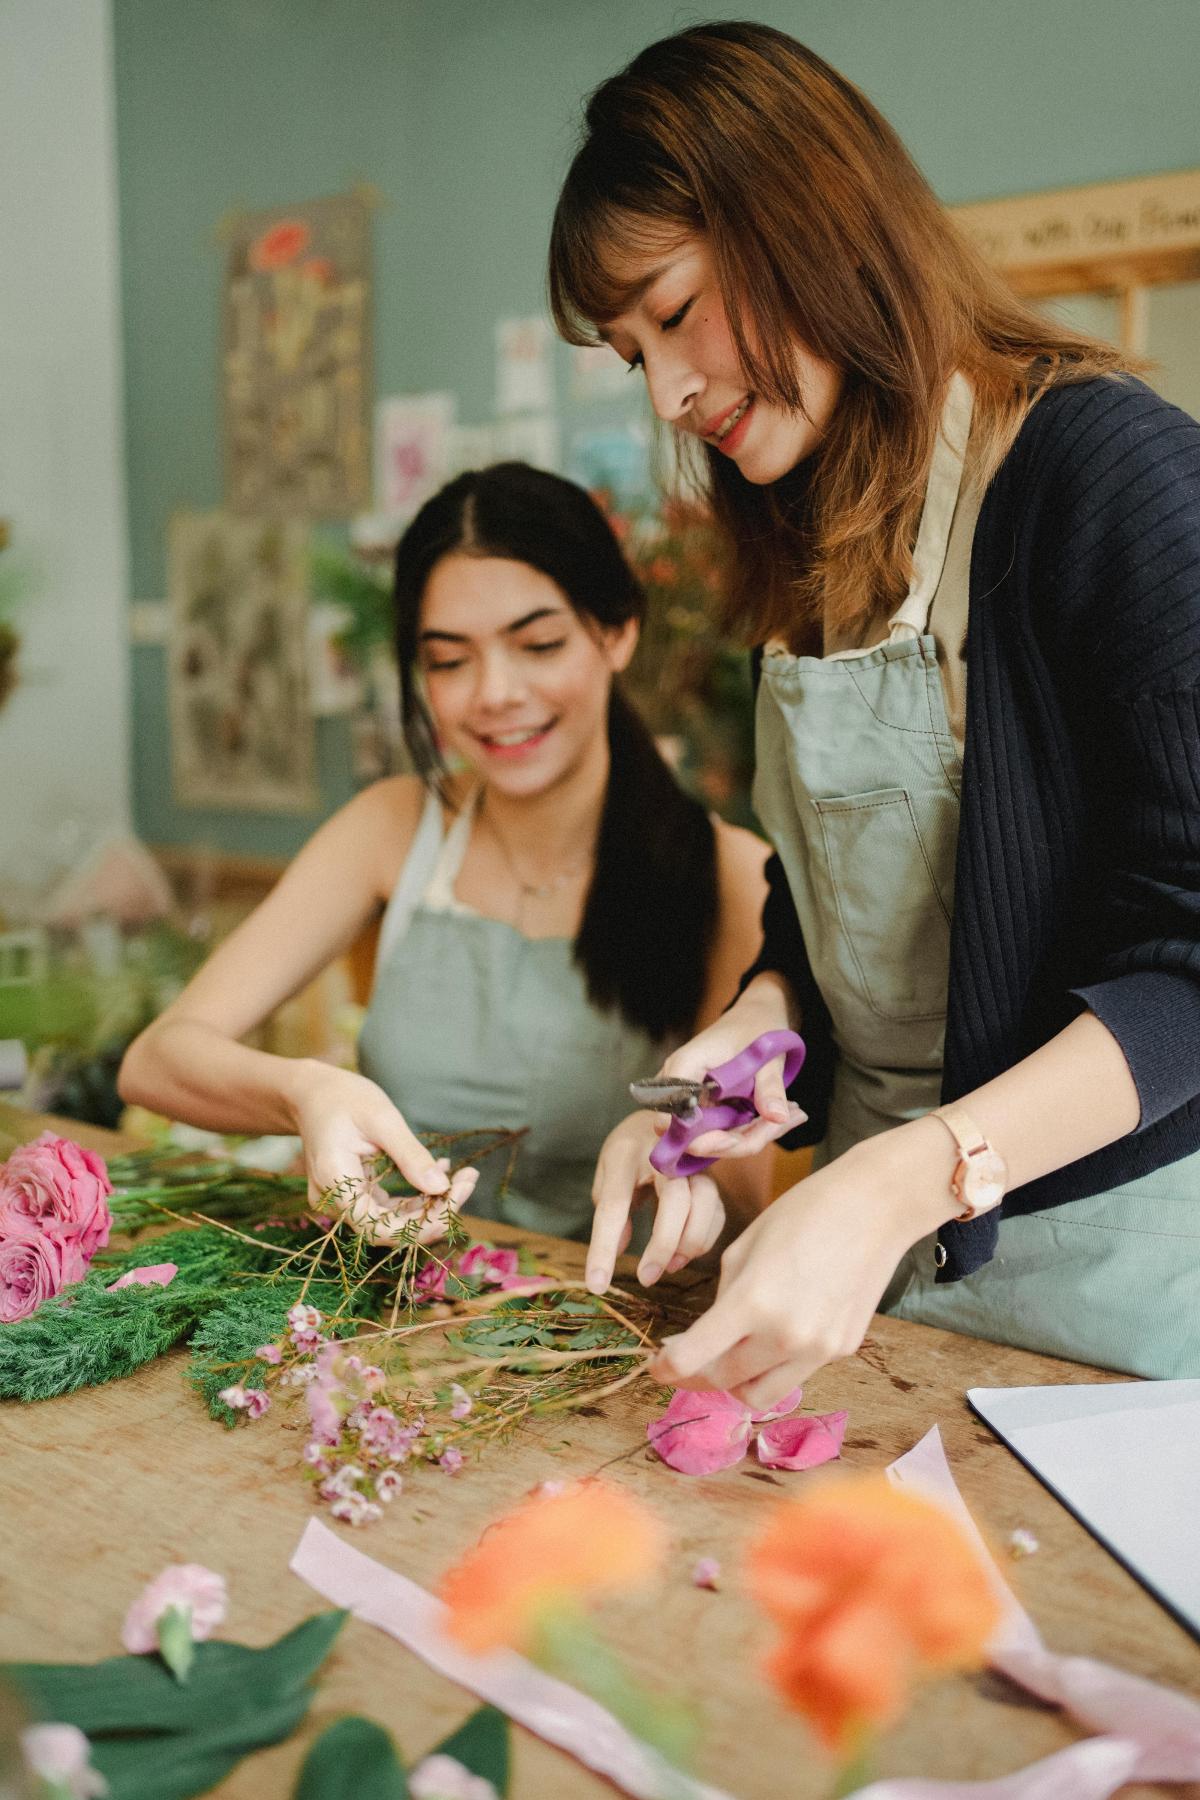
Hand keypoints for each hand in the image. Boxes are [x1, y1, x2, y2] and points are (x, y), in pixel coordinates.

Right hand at [289, 1061, 478, 1244]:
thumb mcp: (381, 1118)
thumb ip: (409, 1155)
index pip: (380, 1227)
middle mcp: (333, 1202)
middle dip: (434, 1212)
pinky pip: (387, 1209)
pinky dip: (416, 1197)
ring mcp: (341, 1203)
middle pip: (389, 1228)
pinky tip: (440, 1174)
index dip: (422, 1223)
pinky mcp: (352, 1197)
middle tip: (470, 1180)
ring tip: (464, 1176)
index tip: (457, 1194)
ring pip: (392, 1221)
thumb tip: (441, 1188)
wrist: (311, 1093)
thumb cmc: (343, 1097)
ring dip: (430, 1205)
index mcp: (334, 1182)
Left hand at [586, 1112, 725, 1294]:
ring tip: (669, 1267)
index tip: (597, 1284)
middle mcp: (664, 1154)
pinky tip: (684, 1255)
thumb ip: (609, 1210)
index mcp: (624, 1154)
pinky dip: (705, 1238)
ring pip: (705, 1202)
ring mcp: (693, 1163)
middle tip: (645, 1278)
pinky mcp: (711, 1176)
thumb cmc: (628, 1150)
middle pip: (674, 1200)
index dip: (603, 1249)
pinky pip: (717, 1210)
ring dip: (689, 1242)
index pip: (613, 1206)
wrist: (662, 1113)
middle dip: (662, 1245)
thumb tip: (615, 1252)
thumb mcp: (607, 1173)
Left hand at [649, 1118, 956, 1406]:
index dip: (666, 1368)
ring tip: (729, 1356)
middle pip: (724, 1381)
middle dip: (698, 1374)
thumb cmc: (802, 1213)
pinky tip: (775, 1333)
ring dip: (737, 1382)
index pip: (693, 1358)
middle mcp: (784, 1336)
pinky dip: (776, 1364)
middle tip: (687, 1359)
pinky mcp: (842, 1350)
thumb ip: (723, 1298)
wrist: (874, 1207)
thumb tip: (710, 1335)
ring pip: (760, 1395)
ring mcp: (817, 1350)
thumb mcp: (743, 1248)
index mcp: (751, 1302)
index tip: (657, 1367)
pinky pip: (796, 1372)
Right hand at [657, 976, 805, 1164]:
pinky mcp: (706, 1109)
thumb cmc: (756, 1027)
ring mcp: (691, 1100)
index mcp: (685, 1066)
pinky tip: (784, 1117)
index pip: (673, 1116)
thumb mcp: (768, 1055)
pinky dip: (752, 1130)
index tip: (738, 1140)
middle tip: (784, 1123)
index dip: (698, 1137)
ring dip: (753, 1137)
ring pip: (713, 1140)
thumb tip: (778, 1117)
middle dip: (740, 1142)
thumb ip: (770, 1087)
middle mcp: (680, 1087)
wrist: (756, 1016)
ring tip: (795, 1115)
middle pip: (694, 1137)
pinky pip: (724, 1132)